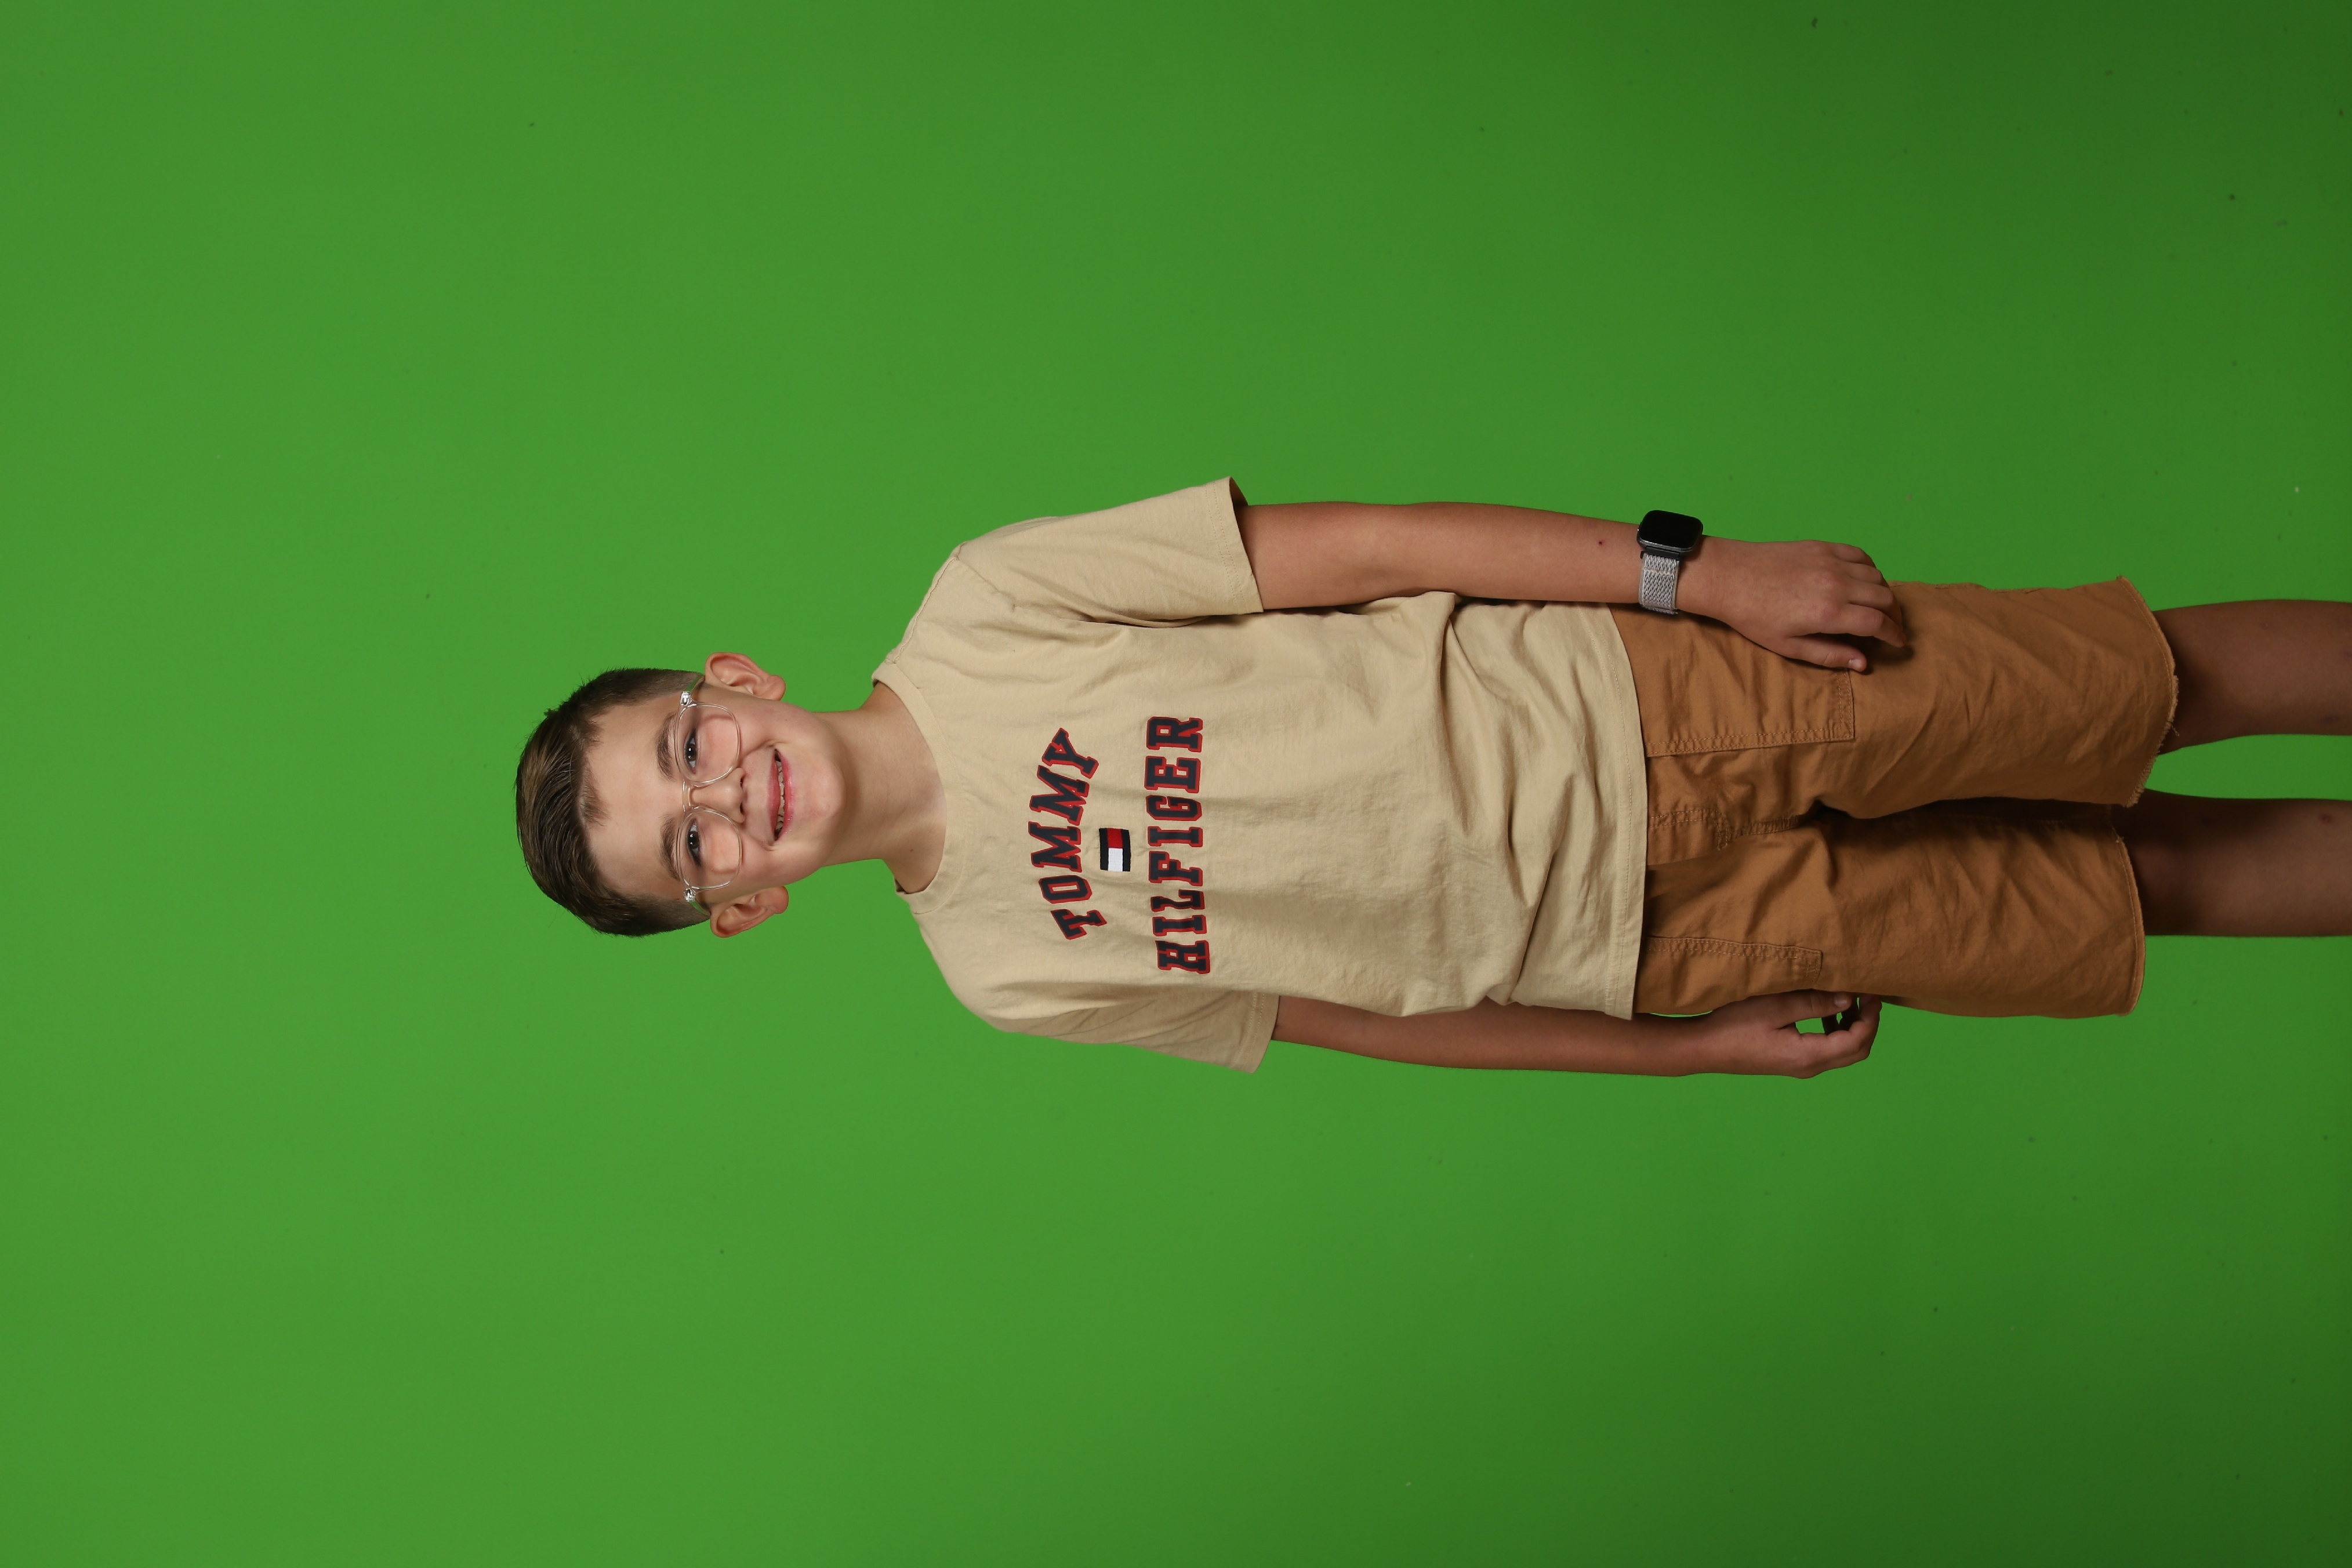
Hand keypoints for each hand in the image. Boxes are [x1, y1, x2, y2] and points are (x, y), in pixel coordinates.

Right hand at [1672, 990, 1881, 1076]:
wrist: (1704, 1049)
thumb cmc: (1735, 1025)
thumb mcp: (1776, 1007)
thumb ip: (1814, 1003)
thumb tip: (1849, 999)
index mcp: (1809, 1055)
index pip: (1857, 1040)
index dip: (1871, 1017)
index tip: (1872, 992)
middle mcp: (1810, 1066)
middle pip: (1857, 1051)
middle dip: (1868, 1023)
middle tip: (1868, 995)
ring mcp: (1801, 1067)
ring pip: (1843, 1052)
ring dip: (1853, 1027)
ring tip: (1848, 999)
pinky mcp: (1792, 1062)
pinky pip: (1827, 1050)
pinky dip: (1836, 1032)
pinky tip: (1824, 1012)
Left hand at [1679, 537, 1906, 670]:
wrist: (1729, 577)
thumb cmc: (1753, 617)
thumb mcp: (1788, 646)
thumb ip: (1829, 655)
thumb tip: (1863, 662)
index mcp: (1828, 613)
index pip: (1878, 623)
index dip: (1894, 635)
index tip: (1899, 642)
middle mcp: (1836, 584)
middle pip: (1885, 598)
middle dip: (1895, 616)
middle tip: (1893, 627)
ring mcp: (1830, 561)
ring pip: (1876, 576)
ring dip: (1884, 593)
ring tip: (1880, 607)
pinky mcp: (1822, 546)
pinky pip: (1860, 555)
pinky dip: (1870, 569)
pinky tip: (1864, 580)